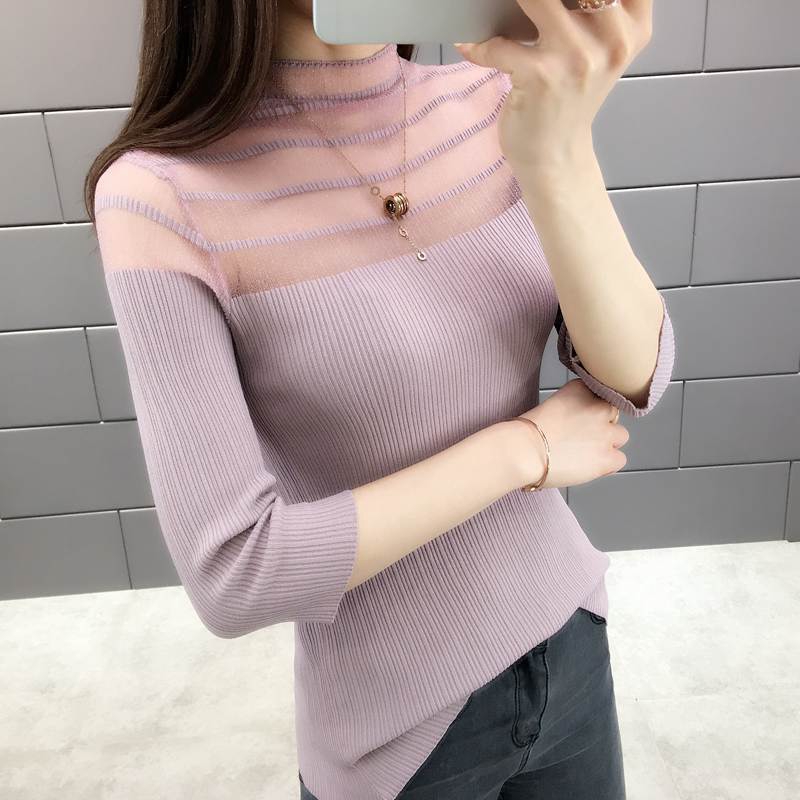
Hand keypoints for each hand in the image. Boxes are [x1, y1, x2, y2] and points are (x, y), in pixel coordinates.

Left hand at [453, 0, 652, 173]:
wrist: (556, 157)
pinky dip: (479, 45)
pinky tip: (471, 46)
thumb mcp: (599, 52)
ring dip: (509, 2)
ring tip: (494, 6)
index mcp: (632, 28)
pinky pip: (499, 43)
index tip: (563, 1)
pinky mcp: (540, 76)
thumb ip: (592, 12)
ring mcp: (576, 58)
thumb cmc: (570, 100)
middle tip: (525, 5)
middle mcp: (612, 40)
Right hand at [514, 378, 628, 488]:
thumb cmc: (526, 434)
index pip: (598, 394)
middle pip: (612, 413)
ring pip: (621, 435)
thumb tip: (578, 427)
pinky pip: (620, 459)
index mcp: (580, 389)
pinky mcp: (607, 456)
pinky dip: (608, 464)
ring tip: (586, 453)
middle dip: (601, 424)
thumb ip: (571, 411)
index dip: (589, 410)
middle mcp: (597, 406)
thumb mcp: (549, 407)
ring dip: (607, 443)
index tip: (578, 420)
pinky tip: (590, 466)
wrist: (524, 451)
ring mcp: (605, 431)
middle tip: (582, 437)